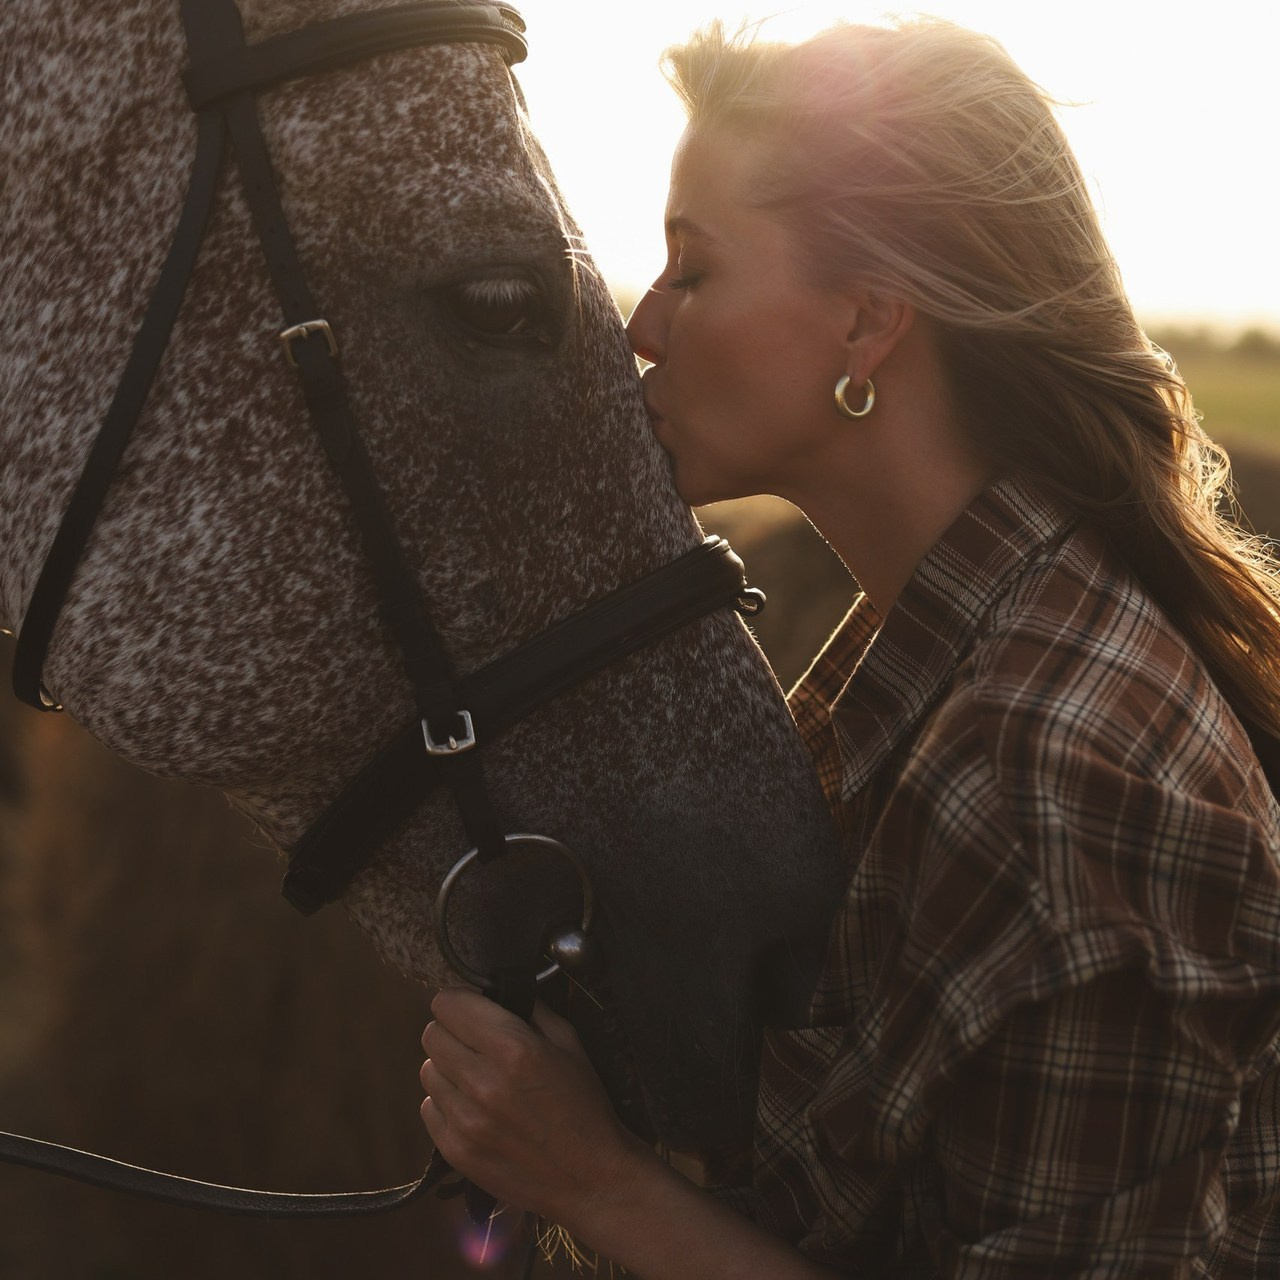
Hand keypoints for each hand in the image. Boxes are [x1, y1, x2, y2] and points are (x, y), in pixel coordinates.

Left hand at [420, 988, 646, 1225]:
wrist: (589, 1177)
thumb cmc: (583, 1105)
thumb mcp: (569, 1042)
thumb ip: (531, 1009)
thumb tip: (496, 990)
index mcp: (514, 1049)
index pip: (448, 1004)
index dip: (459, 1000)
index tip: (471, 1007)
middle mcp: (483, 1082)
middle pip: (431, 1034)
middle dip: (452, 1030)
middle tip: (475, 1041)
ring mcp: (465, 1120)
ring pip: (427, 1070)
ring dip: (448, 1067)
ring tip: (478, 1077)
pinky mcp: (456, 1151)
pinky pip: (428, 1108)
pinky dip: (446, 1101)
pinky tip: (474, 1107)